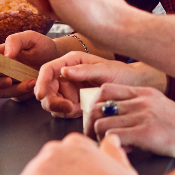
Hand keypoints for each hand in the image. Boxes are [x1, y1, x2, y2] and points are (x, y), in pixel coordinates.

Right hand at [0, 31, 58, 99]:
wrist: (55, 57)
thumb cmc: (41, 46)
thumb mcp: (30, 37)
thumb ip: (16, 41)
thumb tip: (5, 54)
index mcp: (0, 54)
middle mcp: (1, 69)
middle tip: (9, 80)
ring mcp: (8, 81)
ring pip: (1, 91)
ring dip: (14, 89)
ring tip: (31, 81)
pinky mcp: (17, 91)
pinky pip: (15, 97)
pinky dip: (23, 94)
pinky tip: (34, 85)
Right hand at [35, 53, 165, 117]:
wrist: (134, 86)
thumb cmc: (121, 74)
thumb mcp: (105, 70)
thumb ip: (84, 71)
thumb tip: (63, 71)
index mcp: (72, 61)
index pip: (48, 70)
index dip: (41, 82)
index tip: (41, 95)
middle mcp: (68, 74)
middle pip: (47, 88)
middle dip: (53, 100)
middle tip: (68, 108)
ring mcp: (70, 88)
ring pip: (53, 101)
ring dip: (62, 108)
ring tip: (79, 108)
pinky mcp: (74, 101)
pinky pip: (63, 110)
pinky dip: (68, 113)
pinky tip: (81, 110)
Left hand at [91, 84, 174, 161]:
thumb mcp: (158, 105)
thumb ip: (136, 105)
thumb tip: (111, 115)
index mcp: (143, 92)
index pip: (106, 89)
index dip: (95, 104)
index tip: (95, 118)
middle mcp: (141, 101)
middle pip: (99, 107)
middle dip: (92, 123)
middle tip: (94, 136)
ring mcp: (143, 116)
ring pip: (101, 123)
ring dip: (99, 137)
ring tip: (108, 145)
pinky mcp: (145, 133)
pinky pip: (112, 136)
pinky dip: (110, 145)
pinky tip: (120, 150)